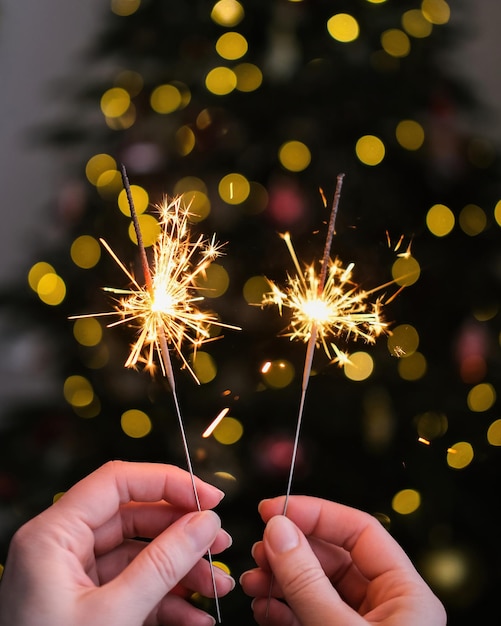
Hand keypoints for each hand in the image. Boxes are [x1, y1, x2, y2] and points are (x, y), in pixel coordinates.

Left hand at [0, 461, 233, 625]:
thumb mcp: (113, 616)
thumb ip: (162, 565)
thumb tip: (204, 523)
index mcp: (53, 536)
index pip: (117, 482)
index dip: (167, 482)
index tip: (208, 497)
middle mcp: (61, 548)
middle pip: (134, 517)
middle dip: (182, 533)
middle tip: (218, 543)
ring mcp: (74, 577)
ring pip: (139, 553)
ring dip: (182, 570)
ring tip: (217, 586)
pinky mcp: (86, 604)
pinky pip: (133, 586)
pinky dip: (166, 598)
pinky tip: (195, 615)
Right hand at [240, 496, 445, 625]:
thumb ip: (309, 582)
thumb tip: (278, 529)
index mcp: (406, 595)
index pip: (360, 531)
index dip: (315, 513)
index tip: (274, 509)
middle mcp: (385, 607)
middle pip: (332, 558)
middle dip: (289, 552)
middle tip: (257, 549)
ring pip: (315, 587)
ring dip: (279, 580)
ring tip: (251, 580)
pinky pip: (308, 615)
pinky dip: (282, 609)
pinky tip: (262, 606)